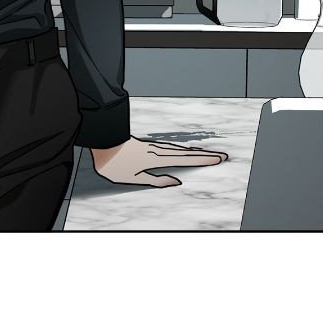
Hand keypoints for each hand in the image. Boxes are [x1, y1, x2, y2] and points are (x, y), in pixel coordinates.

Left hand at [91, 135, 227, 187]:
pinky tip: (183, 152)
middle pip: (187, 153)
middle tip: (222, 156)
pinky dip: (181, 150)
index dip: (204, 160)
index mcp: (157, 159)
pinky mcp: (148, 146)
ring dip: (195, 152)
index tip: (219, 159)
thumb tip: (176, 182)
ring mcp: (154, 146)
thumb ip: (155, 181)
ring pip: (179, 150)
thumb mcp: (132, 177)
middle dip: (205, 155)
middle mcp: (158, 150)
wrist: (100, 140)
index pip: (186, 160)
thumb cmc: (113, 162)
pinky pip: (170, 149)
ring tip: (207, 155)